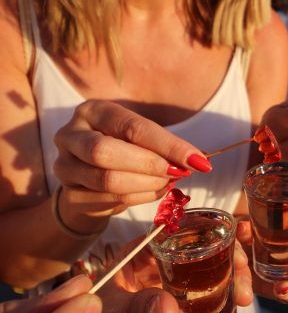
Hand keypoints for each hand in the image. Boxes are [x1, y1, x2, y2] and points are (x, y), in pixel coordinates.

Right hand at [53, 100, 211, 233]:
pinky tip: (152, 193)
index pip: (131, 127)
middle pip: (106, 152)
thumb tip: (198, 161)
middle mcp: (70, 135)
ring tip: (168, 183)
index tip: (197, 161)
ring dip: (146, 185)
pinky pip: (107, 201)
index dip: (167, 145)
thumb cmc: (124, 148)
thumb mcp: (141, 137)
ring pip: (107, 180)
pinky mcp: (69, 195)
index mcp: (93, 111)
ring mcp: (64, 166)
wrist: (92, 176)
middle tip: (178, 173)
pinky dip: (138, 199)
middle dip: (149, 166)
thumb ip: (164, 146)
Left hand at [71, 237, 251, 312]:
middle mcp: (163, 280)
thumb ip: (134, 312)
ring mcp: (173, 311)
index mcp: (144, 259)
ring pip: (212, 308)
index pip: (187, 238)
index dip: (217, 240)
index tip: (237, 255)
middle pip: (211, 268)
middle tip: (243, 295)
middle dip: (232, 279)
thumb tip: (168, 309)